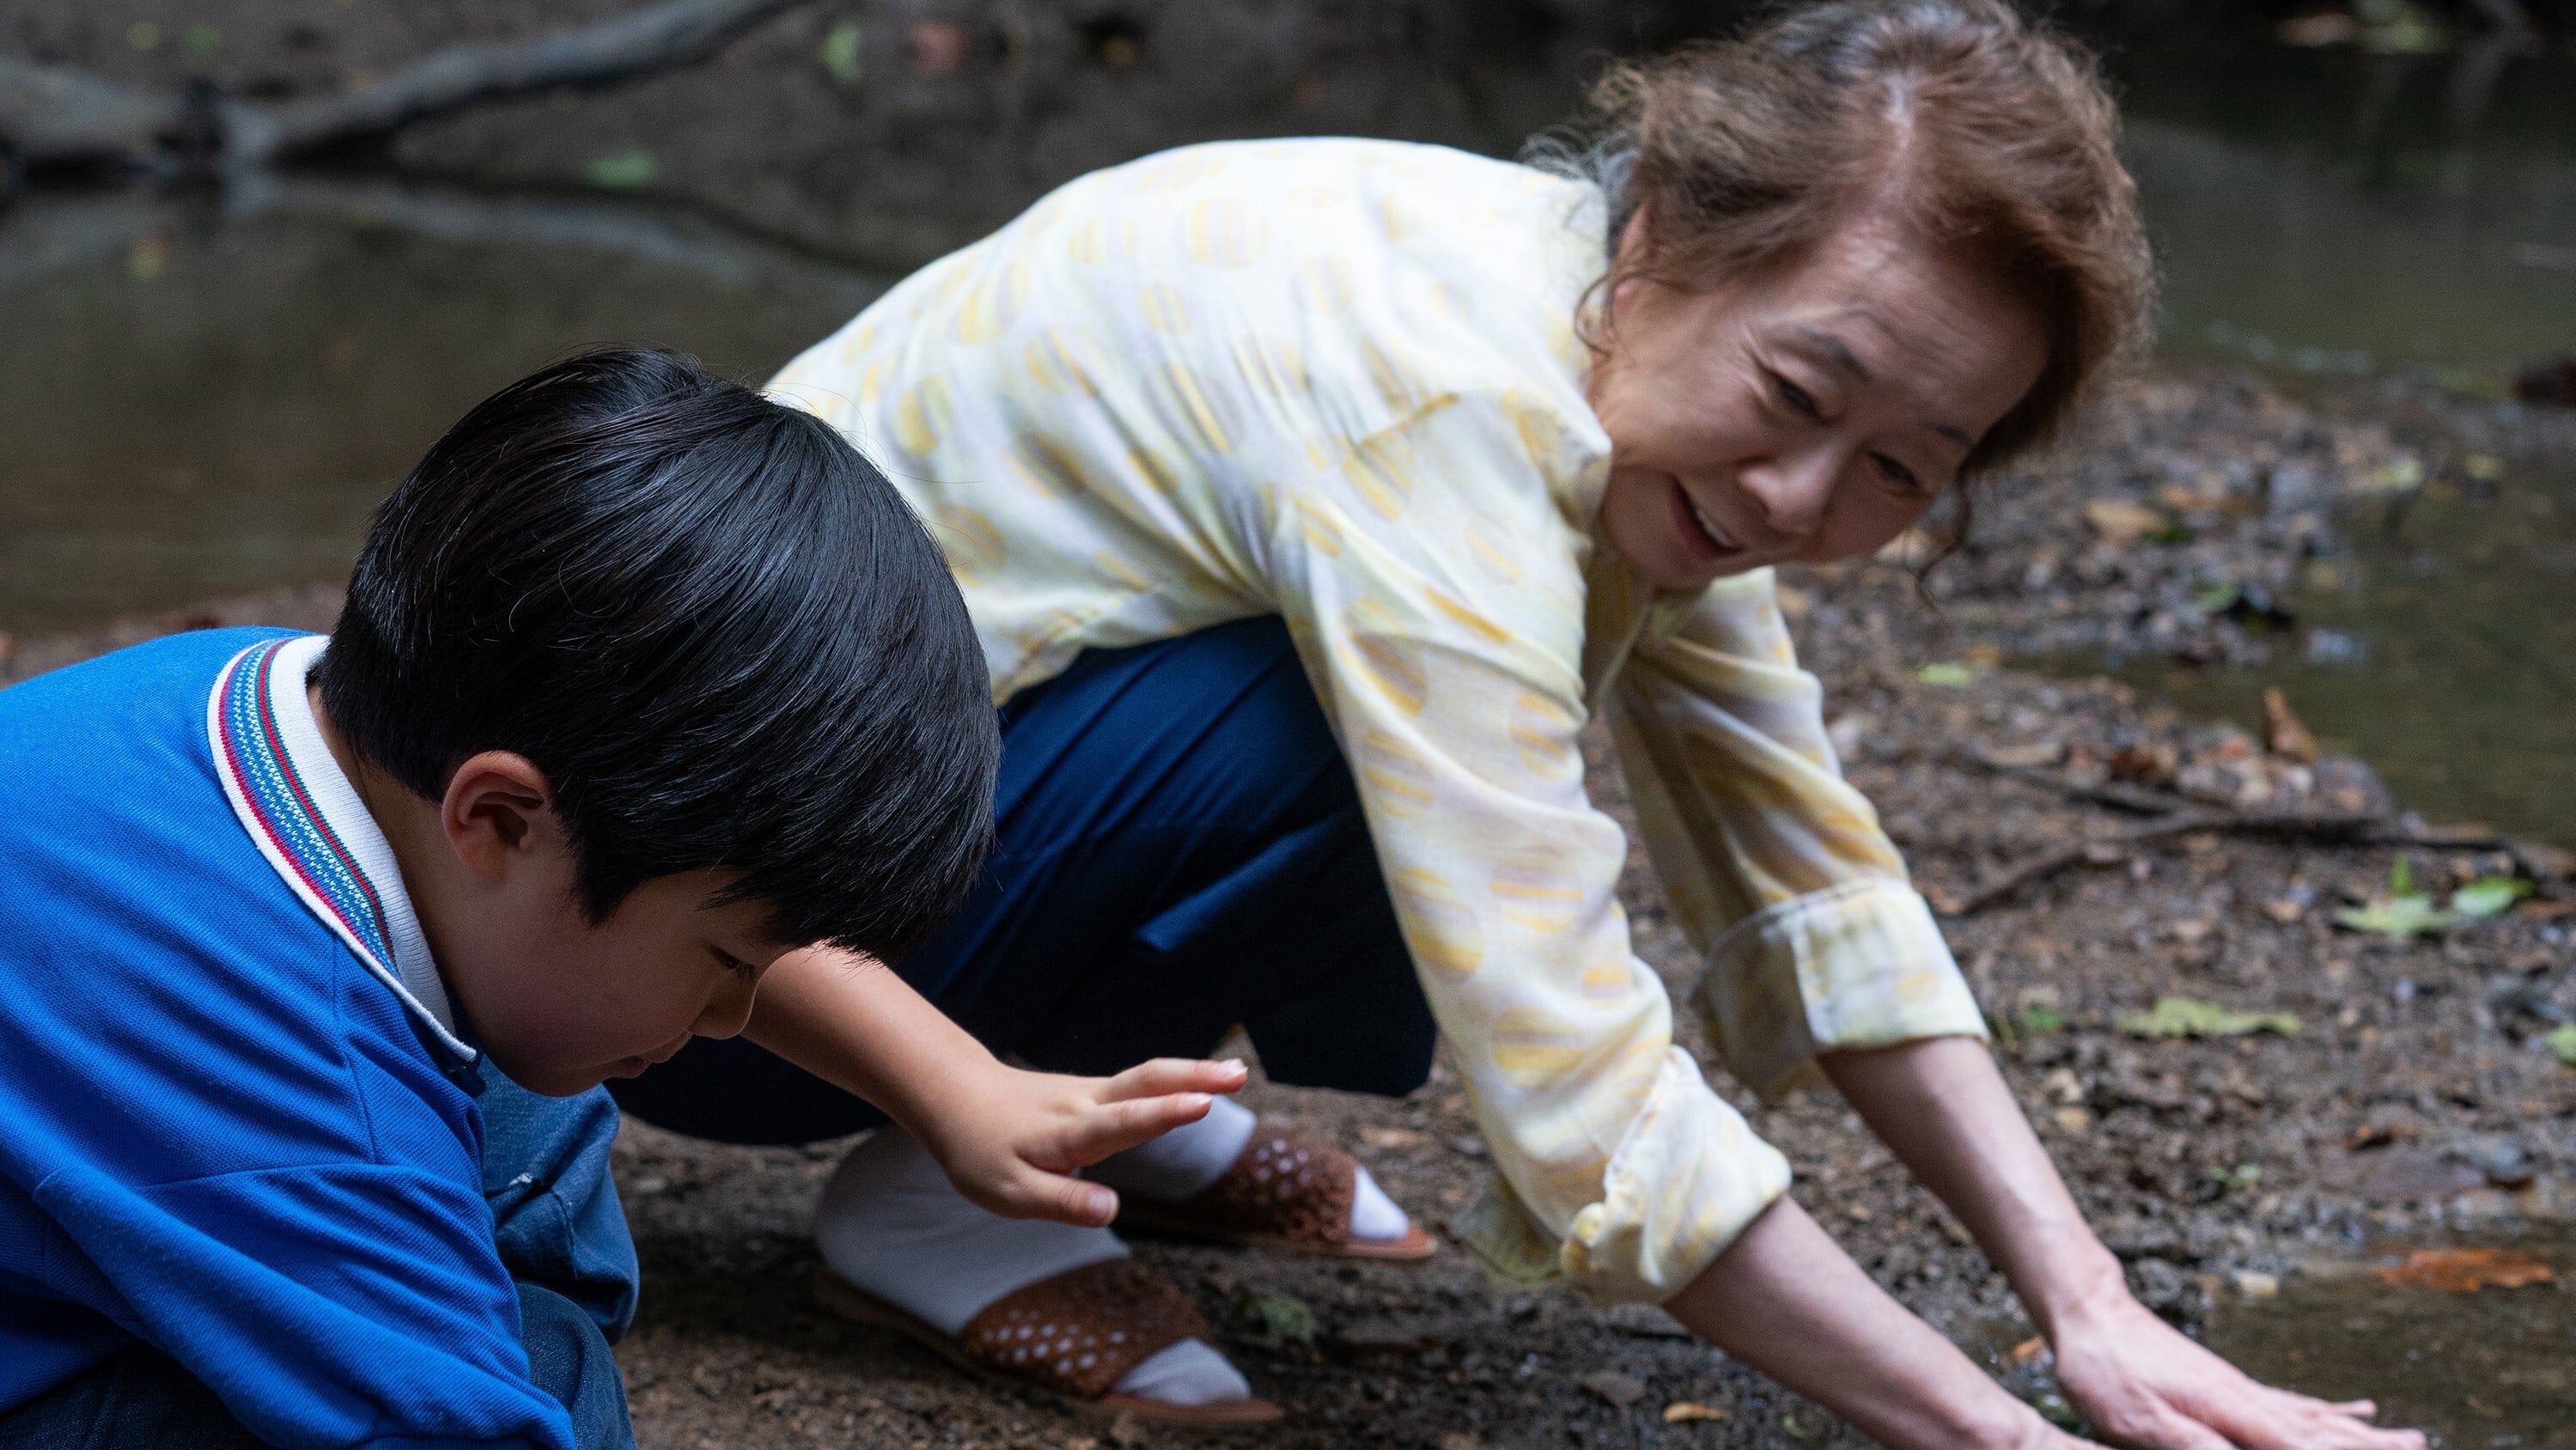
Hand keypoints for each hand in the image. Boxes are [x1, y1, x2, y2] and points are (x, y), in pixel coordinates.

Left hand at [912, 1056, 1249, 1227]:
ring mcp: (1091, 1093)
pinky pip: (1140, 1083)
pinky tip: (1201, 1082)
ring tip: (1238, 1073)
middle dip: (1193, 1078)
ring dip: (1192, 1073)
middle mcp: (1086, 1104)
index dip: (1161, 1115)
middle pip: (1145, 1084)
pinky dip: (1175, 1078)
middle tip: (1240, 1075)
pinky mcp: (1093, 1093)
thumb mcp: (1009, 1193)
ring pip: (1146, 1077)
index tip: (1201, 1104)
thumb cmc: (981, 1151)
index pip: (1121, 1122)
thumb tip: (1112, 1212)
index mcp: (1068, 1132)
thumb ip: (1062, 1202)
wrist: (957, 1097)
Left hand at [2050, 1291, 2425, 1448]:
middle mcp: (2250, 1398)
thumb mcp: (2141, 1423)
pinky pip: (2296, 1402)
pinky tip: (2361, 1408)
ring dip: (2365, 1433)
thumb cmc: (2106, 1371)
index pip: (2303, 1447)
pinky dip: (2334, 1410)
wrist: (2090, 1311)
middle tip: (2425, 1448)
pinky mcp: (2230, 1382)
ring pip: (2319, 1416)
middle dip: (2372, 1449)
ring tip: (2412, 1438)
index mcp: (2233, 1412)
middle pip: (2325, 1431)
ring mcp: (2243, 1388)